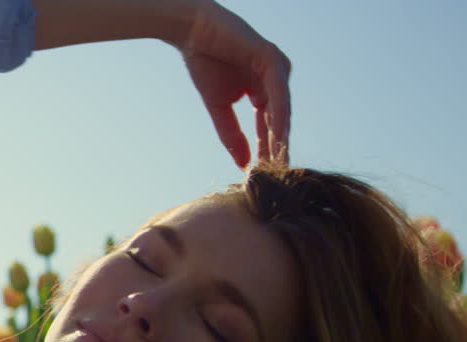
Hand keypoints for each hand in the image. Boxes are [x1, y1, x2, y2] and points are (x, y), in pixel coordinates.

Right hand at [175, 1, 291, 167]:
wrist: (192, 33)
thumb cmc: (205, 64)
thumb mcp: (219, 107)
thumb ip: (231, 134)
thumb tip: (243, 163)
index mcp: (265, 89)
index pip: (269, 125)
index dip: (267, 149)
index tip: (264, 174)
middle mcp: (275, 79)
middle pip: (280, 120)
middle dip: (277, 147)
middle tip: (276, 175)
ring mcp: (277, 68)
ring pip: (282, 109)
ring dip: (281, 136)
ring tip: (279, 161)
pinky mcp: (272, 58)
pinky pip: (279, 93)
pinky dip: (279, 115)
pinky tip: (279, 136)